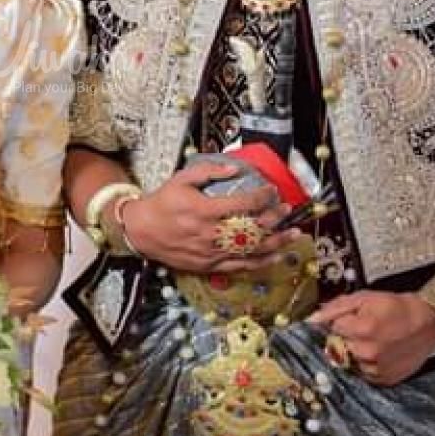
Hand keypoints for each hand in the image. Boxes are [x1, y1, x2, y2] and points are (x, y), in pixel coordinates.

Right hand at [123, 159, 295, 272]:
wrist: (141, 231)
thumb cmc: (161, 203)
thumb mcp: (181, 179)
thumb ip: (208, 171)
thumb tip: (235, 169)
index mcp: (204, 210)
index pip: (243, 204)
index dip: (262, 197)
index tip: (273, 190)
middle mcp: (210, 234)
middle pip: (252, 228)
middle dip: (274, 218)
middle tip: (287, 209)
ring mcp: (211, 252)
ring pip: (251, 250)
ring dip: (276, 242)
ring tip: (294, 235)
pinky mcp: (209, 266)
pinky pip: (240, 266)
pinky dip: (260, 263)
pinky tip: (276, 257)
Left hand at [308, 291, 434, 385]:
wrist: (428, 322)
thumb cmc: (396, 307)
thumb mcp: (365, 297)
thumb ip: (336, 308)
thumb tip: (312, 319)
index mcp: (361, 330)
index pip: (332, 329)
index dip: (341, 322)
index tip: (352, 319)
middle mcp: (368, 353)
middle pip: (339, 346)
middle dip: (346, 338)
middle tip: (365, 329)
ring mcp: (377, 368)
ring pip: (350, 361)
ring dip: (356, 352)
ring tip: (375, 340)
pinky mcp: (385, 379)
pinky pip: (365, 373)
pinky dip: (368, 364)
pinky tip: (381, 351)